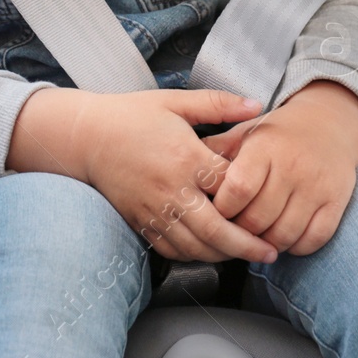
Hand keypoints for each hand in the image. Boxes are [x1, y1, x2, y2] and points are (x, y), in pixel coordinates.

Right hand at [77, 89, 279, 264]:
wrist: (85, 136)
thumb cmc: (132, 116)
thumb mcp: (176, 102)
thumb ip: (218, 103)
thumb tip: (257, 105)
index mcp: (185, 157)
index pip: (230, 186)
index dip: (254, 196)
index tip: (272, 200)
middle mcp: (171, 188)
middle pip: (217, 229)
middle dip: (247, 246)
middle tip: (270, 252)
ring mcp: (154, 209)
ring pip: (195, 247)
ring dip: (224, 255)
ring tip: (245, 254)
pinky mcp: (140, 222)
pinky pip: (171, 249)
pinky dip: (194, 256)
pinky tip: (209, 251)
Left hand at [200, 80, 357, 256]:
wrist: (330, 122)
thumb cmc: (277, 133)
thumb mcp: (246, 132)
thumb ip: (217, 150)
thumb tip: (184, 165)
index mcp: (265, 147)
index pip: (238, 189)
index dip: (222, 209)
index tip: (214, 212)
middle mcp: (292, 166)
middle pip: (258, 219)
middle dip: (239, 232)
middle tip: (230, 232)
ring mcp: (316, 186)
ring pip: (284, 234)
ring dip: (264, 245)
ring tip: (253, 240)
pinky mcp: (336, 201)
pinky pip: (313, 239)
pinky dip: (295, 247)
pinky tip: (283, 240)